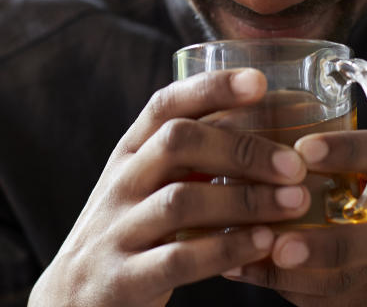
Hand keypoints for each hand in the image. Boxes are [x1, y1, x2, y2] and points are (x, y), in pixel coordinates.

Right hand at [29, 69, 311, 306]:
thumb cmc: (130, 234)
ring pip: (181, 201)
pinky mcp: (122, 279)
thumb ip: (189, 159)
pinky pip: (178, 258)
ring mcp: (116, 231)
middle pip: (177, 143)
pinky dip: (226, 249)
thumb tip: (267, 124)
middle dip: (242, 148)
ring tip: (294, 202)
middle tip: (295, 164)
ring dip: (246, 199)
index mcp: (129, 155)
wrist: (71, 304)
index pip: (165, 105)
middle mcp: (120, 184)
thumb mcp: (147, 187)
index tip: (258, 82)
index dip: (210, 88)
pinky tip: (264, 243)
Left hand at [220, 130, 366, 305]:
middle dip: (324, 248)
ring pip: (343, 282)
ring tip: (240, 262)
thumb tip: (254, 105)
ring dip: (290, 277)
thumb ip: (333, 140)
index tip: (303, 148)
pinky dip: (285, 288)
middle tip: (279, 245)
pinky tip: (244, 271)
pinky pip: (327, 300)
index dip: (342, 152)